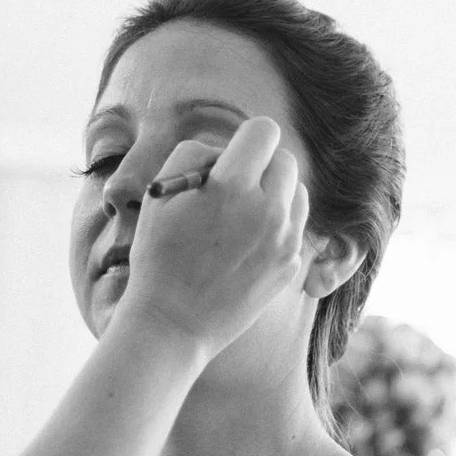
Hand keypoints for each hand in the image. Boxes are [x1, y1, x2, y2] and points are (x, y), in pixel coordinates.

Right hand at [118, 116, 310, 357]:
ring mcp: (285, 240)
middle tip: (234, 187)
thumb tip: (226, 151)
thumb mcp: (161, 194)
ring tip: (241, 216)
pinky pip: (294, 226)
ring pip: (297, 192)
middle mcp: (268, 211)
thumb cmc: (159, 256)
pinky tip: (246, 245)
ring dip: (275, 194)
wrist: (173, 323)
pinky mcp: (291, 264)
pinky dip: (277, 227)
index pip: (264, 131)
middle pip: (285, 160)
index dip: (245, 139)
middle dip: (262, 166)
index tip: (231, 158)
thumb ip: (195, 155)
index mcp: (233, 187)